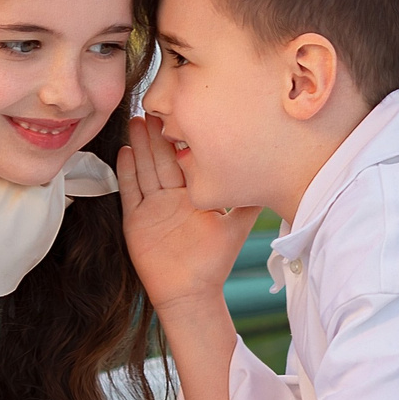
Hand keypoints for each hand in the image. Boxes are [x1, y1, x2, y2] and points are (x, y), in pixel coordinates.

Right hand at [117, 113, 259, 312]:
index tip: (183, 113)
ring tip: (135, 121)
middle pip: (162, 159)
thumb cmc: (214, 262)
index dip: (183, 138)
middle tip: (152, 106)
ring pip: (145, 169)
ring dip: (140, 146)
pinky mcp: (136, 221)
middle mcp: (171, 196)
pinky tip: (124, 152)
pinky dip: (127, 172)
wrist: (191, 292)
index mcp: (193, 194)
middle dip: (157, 134)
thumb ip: (250, 203)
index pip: (186, 160)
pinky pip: (130, 192)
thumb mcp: (236, 226)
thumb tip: (274, 179)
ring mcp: (152, 207)